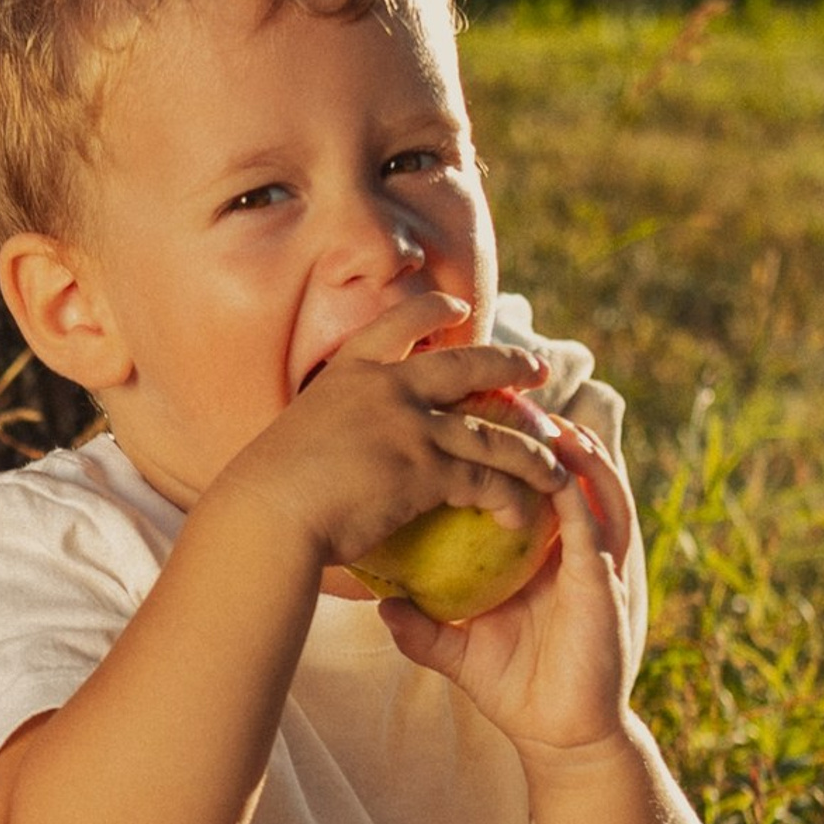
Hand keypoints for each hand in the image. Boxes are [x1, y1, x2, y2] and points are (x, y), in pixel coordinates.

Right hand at [219, 283, 568, 573]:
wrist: (267, 515)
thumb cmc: (267, 491)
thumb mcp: (298, 435)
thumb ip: (332, 430)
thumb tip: (342, 455)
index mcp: (349, 372)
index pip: (397, 323)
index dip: (433, 311)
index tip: (461, 307)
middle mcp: (387, 387)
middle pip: (468, 365)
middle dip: (513, 367)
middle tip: (541, 372)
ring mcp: (410, 426)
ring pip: (492, 434)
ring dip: (532, 455)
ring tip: (557, 471)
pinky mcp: (426, 470)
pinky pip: (485, 481)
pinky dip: (511, 499)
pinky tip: (521, 515)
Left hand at [376, 416, 638, 757]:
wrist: (561, 735)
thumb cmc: (515, 686)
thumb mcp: (458, 647)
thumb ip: (423, 624)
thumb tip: (379, 599)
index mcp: (547, 553)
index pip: (534, 486)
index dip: (515, 449)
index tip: (477, 413)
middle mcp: (577, 548)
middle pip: (569, 473)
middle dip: (547, 432)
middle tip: (513, 394)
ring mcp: (597, 562)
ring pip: (595, 487)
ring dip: (575, 452)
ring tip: (546, 418)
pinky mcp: (605, 584)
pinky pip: (597, 529)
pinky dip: (583, 497)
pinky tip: (563, 472)